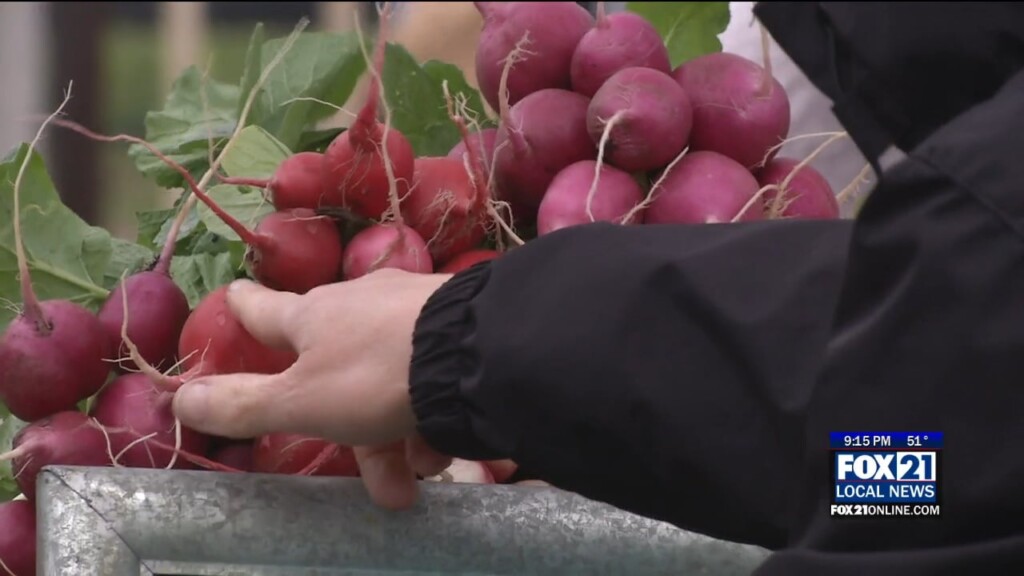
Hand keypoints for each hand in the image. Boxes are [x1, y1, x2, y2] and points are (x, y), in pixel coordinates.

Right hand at [171, 269, 455, 509]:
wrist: (475, 351)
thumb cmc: (375, 375)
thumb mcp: (302, 401)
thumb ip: (245, 404)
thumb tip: (181, 398)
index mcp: (312, 317)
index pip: (265, 309)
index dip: (245, 307)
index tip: (235, 294)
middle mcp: (357, 306)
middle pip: (338, 369)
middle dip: (353, 433)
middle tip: (380, 482)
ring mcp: (409, 312)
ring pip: (388, 382)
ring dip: (400, 437)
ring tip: (420, 474)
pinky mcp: (453, 325)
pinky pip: (428, 376)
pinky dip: (431, 416)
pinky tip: (444, 446)